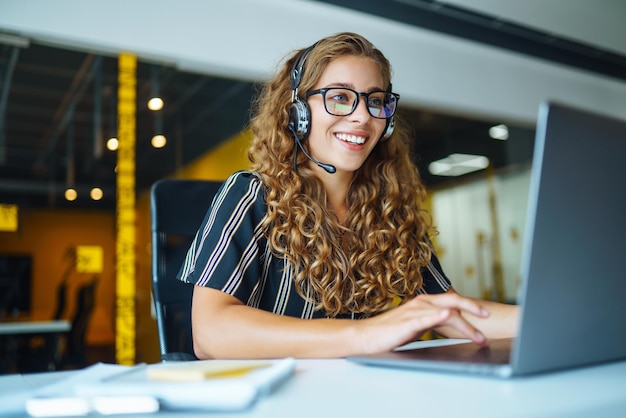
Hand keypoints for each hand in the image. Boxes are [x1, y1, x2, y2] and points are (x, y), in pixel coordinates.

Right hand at [354, 292, 489, 354]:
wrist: (365, 337)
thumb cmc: (388, 333)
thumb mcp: (416, 326)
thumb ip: (432, 322)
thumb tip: (451, 325)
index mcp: (424, 303)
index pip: (452, 301)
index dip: (470, 307)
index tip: (485, 316)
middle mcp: (421, 303)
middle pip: (452, 300)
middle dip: (473, 307)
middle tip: (488, 316)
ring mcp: (413, 312)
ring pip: (444, 313)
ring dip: (464, 324)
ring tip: (478, 335)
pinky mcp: (406, 323)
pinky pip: (424, 318)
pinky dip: (437, 316)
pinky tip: (448, 315)